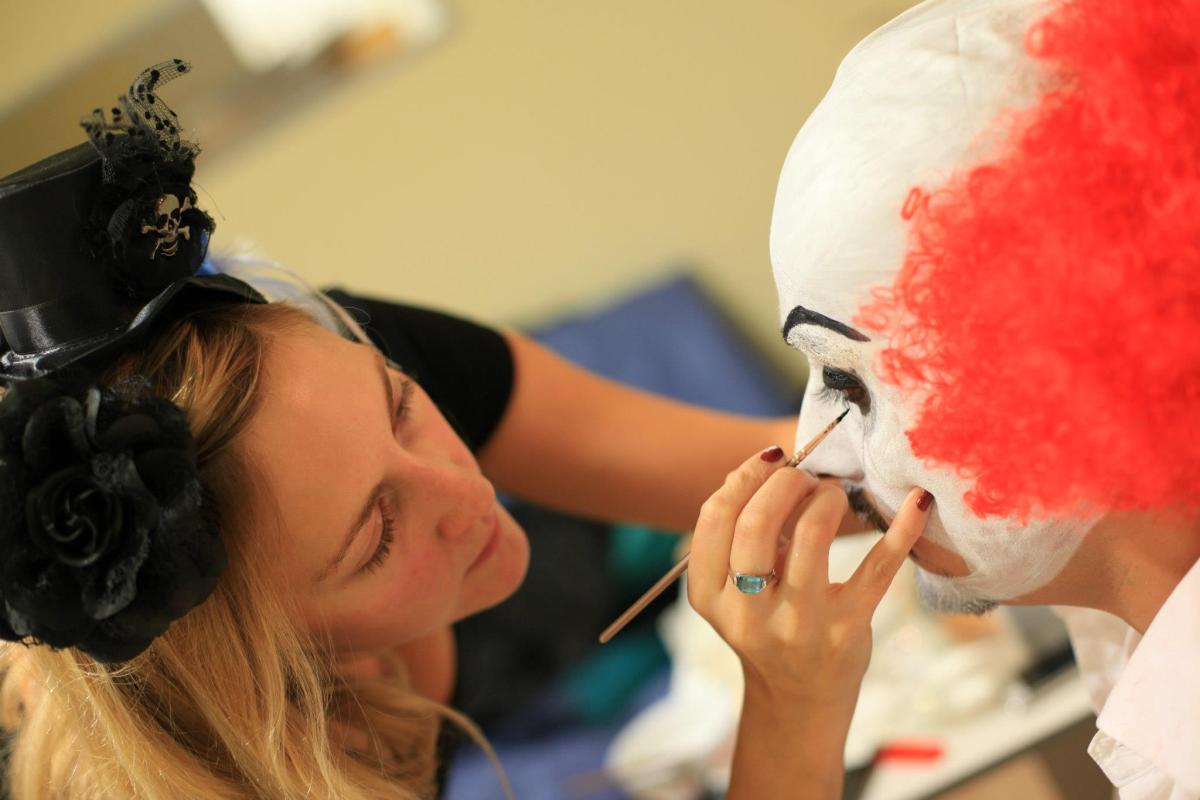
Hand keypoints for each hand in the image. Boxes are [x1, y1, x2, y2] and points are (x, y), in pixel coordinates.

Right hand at [686, 447, 931, 715]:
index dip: (744, 477)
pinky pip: (878, 566)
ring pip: (810, 535)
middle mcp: (748, 612)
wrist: (797, 699)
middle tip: (805, 477)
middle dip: (785, 482)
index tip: (770, 462)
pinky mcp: (848, 628)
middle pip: (755, 524)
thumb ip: (740, 535)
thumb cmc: (766, 625)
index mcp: (711, 595)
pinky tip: (917, 503)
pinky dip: (901, 529)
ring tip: (833, 493)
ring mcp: (799, 623)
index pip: (716, 518)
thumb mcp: (733, 591)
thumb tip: (769, 464)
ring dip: (827, 497)